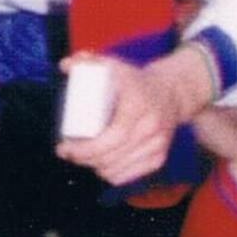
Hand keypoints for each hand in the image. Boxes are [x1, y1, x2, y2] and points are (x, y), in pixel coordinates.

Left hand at [56, 47, 215, 187]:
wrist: (171, 93)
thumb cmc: (135, 80)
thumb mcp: (113, 65)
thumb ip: (87, 61)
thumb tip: (65, 66)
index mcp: (139, 105)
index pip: (112, 137)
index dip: (85, 148)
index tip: (64, 146)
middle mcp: (152, 128)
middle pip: (111, 156)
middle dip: (82, 158)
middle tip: (66, 152)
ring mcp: (158, 145)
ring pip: (117, 169)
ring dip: (94, 167)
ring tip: (80, 157)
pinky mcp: (159, 158)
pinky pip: (129, 176)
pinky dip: (111, 175)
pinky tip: (100, 165)